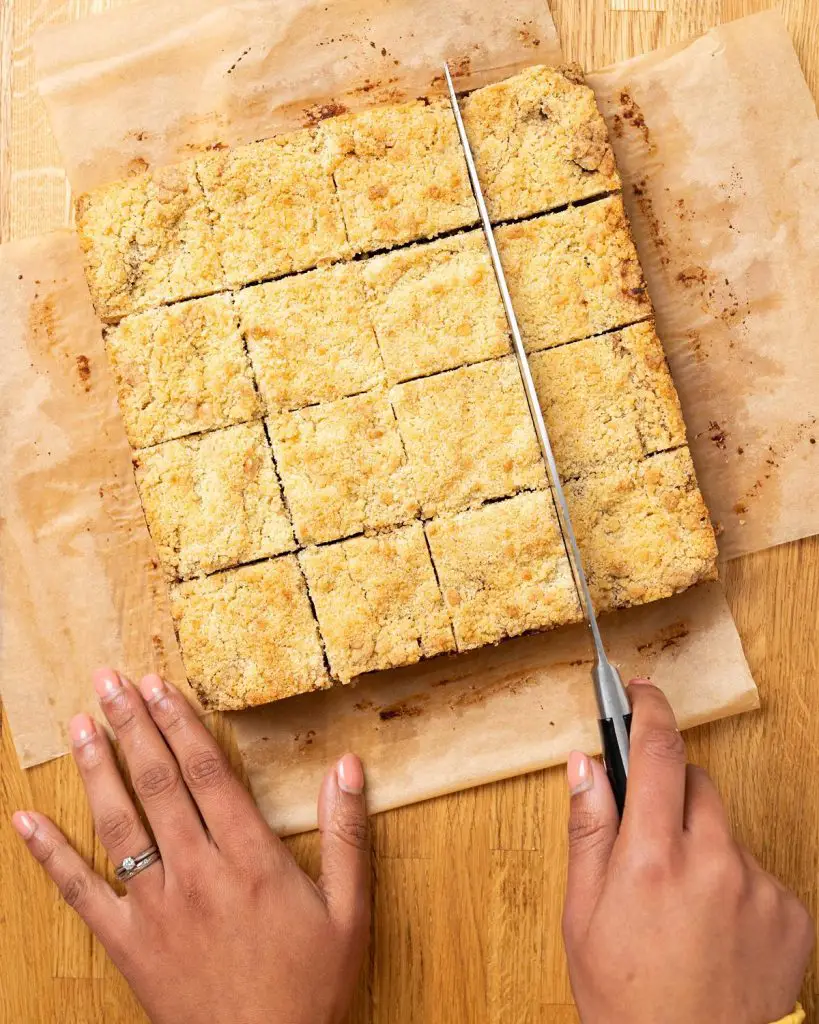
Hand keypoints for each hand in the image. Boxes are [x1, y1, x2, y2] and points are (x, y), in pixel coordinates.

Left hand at [12, 669, 369, 1023]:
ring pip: (119, 823)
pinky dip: (48, 855)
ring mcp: (155, 907)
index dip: (180, 723)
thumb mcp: (349, 913)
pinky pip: (80, 893)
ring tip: (78, 724)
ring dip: (95, 768)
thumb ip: (347, 834)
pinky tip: (23, 822)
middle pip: (158, 782)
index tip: (159, 686)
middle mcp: (196, 871)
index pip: (208, 772)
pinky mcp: (127, 942)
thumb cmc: (310, 988)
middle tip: (107, 681)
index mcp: (250, 859)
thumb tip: (346, 765)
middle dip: (131, 725)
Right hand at [563, 680, 813, 1023]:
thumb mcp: (583, 915)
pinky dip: (735, 882)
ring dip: (703, 843)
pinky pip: (757, 869)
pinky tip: (717, 927)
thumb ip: (588, 830)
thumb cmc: (627, 1001)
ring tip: (683, 902)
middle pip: (696, 784)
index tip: (642, 692)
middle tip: (649, 841)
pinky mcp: (791, 911)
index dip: (649, 710)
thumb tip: (587, 766)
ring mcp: (758, 887)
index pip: (658, 753)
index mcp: (652, 859)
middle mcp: (713, 863)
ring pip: (726, 828)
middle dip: (670, 794)